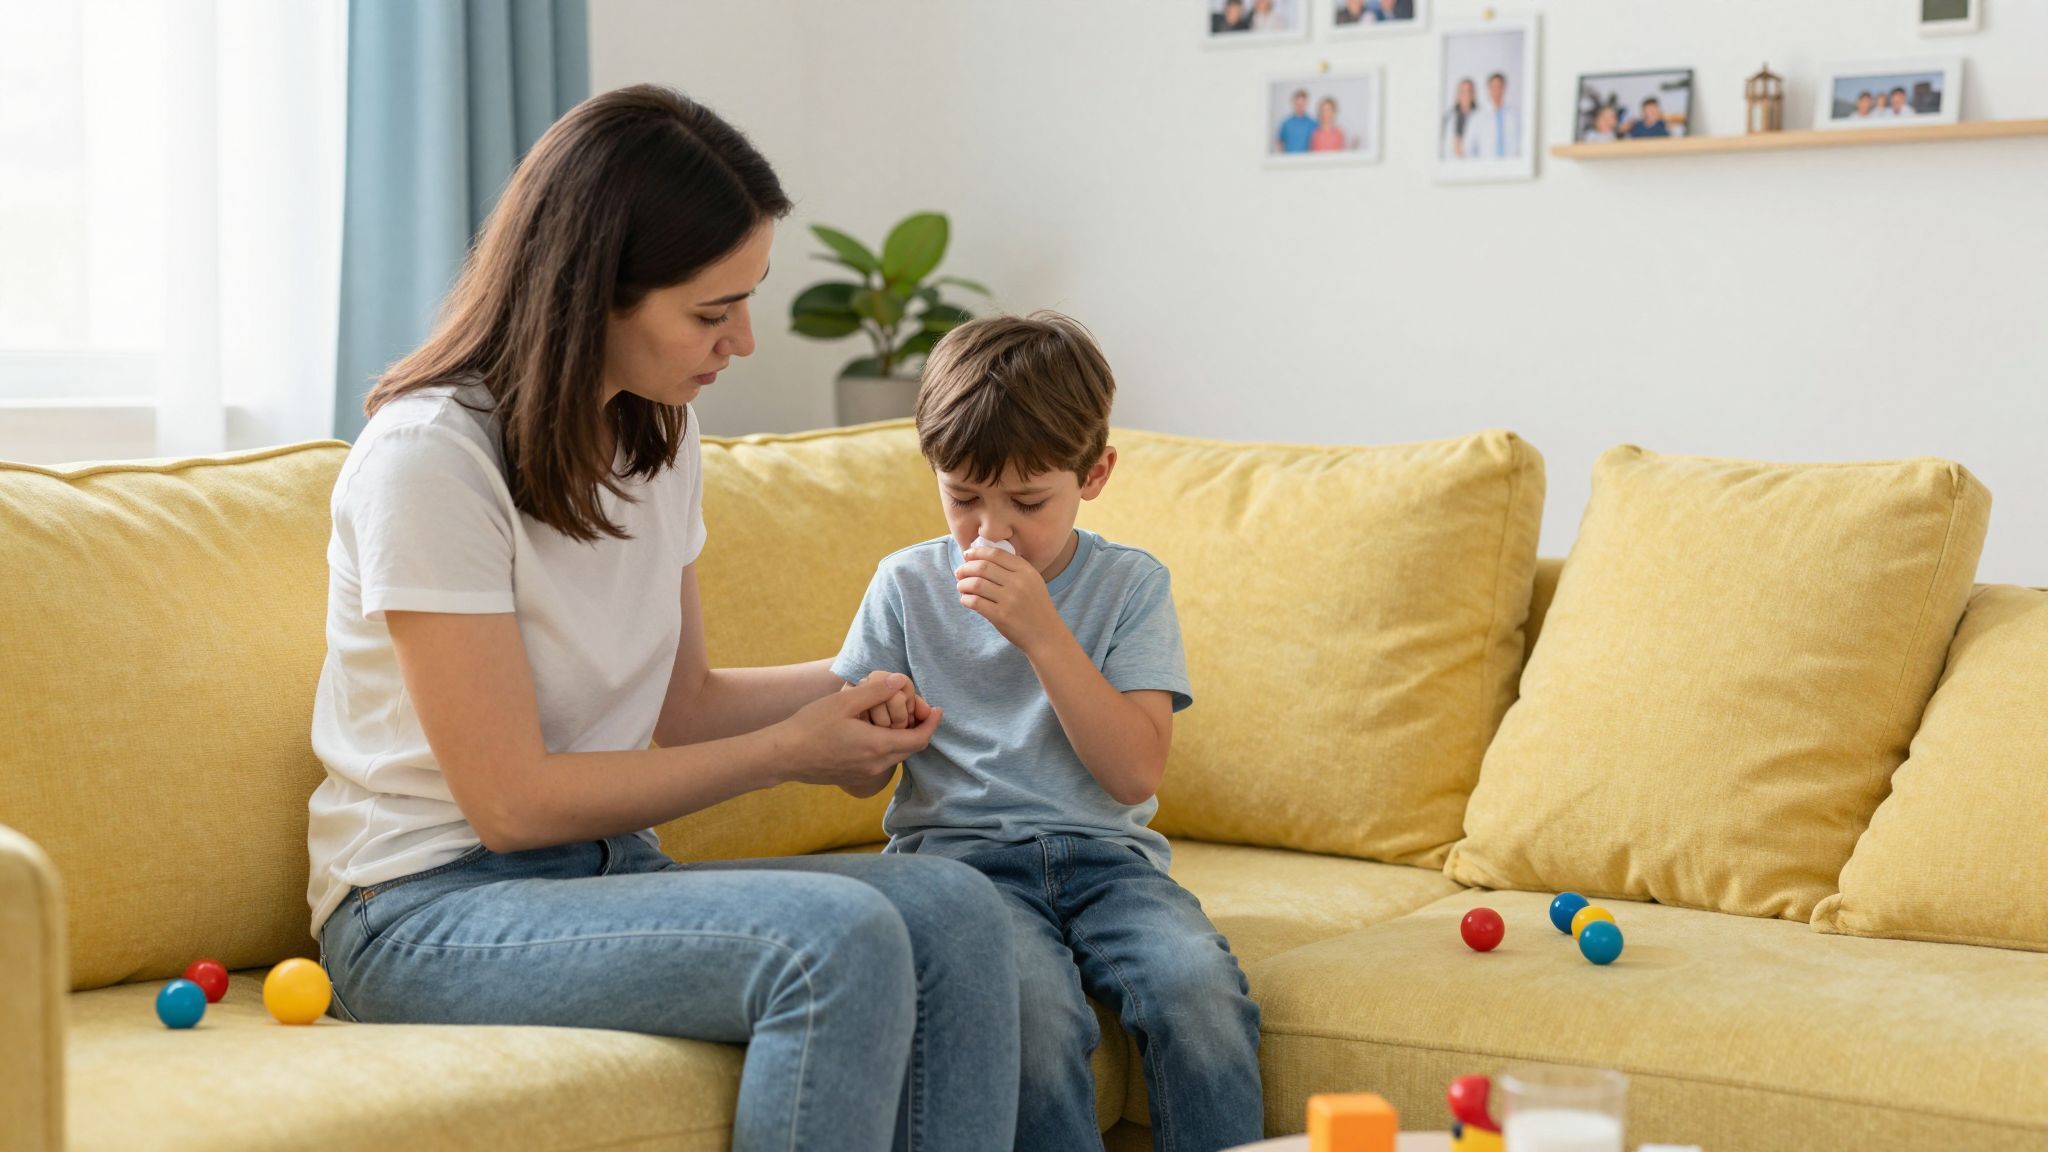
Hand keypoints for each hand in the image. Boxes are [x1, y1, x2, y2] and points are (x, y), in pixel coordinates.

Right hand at [776, 674, 939, 789]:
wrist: (783, 756)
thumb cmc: (811, 726)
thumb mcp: (844, 702)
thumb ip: (875, 691)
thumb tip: (900, 681)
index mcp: (878, 746)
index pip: (920, 739)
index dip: (932, 724)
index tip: (937, 709)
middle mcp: (876, 764)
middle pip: (910, 749)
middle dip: (918, 729)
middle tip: (917, 709)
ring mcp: (865, 774)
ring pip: (895, 757)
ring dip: (901, 739)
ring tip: (897, 718)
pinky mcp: (854, 778)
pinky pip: (880, 763)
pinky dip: (886, 748)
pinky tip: (874, 733)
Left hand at [956, 545, 1062, 652]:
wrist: (1046, 635)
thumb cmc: (1036, 608)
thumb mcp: (1033, 582)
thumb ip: (1014, 569)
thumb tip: (982, 559)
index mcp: (1026, 571)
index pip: (996, 554)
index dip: (977, 552)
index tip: (967, 555)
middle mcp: (1018, 582)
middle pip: (983, 567)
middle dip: (966, 568)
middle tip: (959, 572)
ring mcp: (1009, 599)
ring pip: (976, 584)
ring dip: (963, 584)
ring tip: (961, 587)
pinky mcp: (1001, 616)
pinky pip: (975, 602)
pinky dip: (965, 599)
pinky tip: (965, 600)